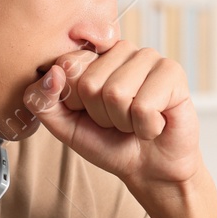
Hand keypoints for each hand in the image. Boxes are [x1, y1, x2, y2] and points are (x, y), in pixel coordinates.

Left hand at [23, 41, 200, 190]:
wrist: (149, 168)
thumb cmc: (109, 142)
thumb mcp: (64, 126)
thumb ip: (43, 101)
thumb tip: (53, 73)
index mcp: (92, 55)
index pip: (66, 66)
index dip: (75, 101)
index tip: (90, 111)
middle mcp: (120, 49)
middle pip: (90, 83)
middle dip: (100, 115)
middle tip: (117, 120)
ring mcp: (148, 57)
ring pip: (117, 93)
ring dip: (124, 122)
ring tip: (135, 121)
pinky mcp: (172, 72)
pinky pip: (144, 106)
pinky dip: (146, 127)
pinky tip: (155, 123)